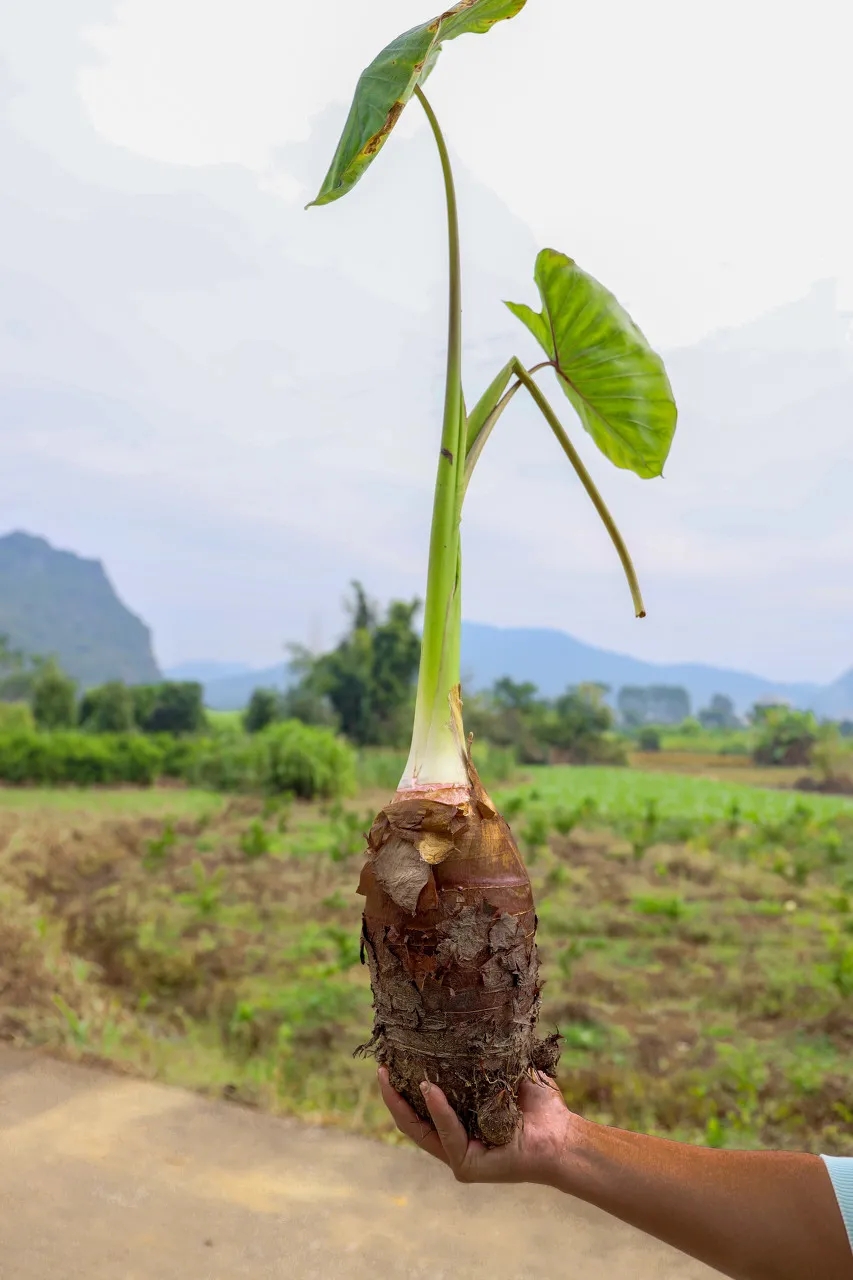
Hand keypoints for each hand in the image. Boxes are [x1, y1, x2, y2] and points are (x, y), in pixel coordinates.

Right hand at [378, 1066, 581, 1185]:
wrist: (564, 1136)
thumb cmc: (542, 1108)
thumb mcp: (505, 1076)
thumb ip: (485, 1061)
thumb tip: (470, 1024)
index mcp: (462, 1125)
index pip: (423, 1110)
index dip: (403, 1088)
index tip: (389, 1061)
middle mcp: (457, 1143)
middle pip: (412, 1123)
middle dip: (391, 1097)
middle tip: (379, 1069)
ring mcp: (460, 1158)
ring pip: (420, 1130)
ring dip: (402, 1103)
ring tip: (389, 1077)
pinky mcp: (468, 1167)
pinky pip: (447, 1133)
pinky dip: (437, 1110)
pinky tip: (428, 1089)